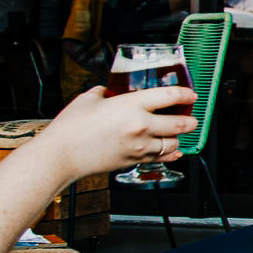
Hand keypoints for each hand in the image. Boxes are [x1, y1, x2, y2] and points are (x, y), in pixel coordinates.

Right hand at [40, 85, 196, 179]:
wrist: (61, 155)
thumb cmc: (71, 127)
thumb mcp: (89, 99)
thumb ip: (104, 92)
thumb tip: (110, 91)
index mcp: (131, 105)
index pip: (169, 96)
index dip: (185, 94)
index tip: (191, 94)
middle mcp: (141, 126)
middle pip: (180, 123)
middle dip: (190, 120)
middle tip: (192, 118)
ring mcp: (139, 146)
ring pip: (173, 143)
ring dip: (178, 138)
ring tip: (177, 134)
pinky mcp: (133, 161)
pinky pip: (161, 158)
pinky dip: (170, 155)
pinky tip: (173, 151)